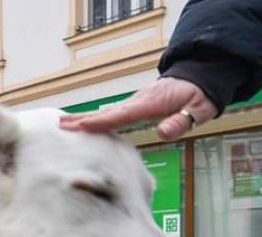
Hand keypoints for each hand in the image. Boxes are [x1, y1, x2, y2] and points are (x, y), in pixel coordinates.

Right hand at [59, 77, 218, 140]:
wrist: (201, 79)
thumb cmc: (199, 97)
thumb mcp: (197, 111)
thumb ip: (180, 122)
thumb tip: (162, 132)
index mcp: (149, 105)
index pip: (120, 116)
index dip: (100, 122)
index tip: (80, 127)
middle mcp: (138, 102)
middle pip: (106, 113)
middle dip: (83, 119)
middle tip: (60, 124)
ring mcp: (136, 103)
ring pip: (107, 113)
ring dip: (86, 118)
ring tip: (65, 123)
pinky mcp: (137, 105)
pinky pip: (113, 113)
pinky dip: (97, 118)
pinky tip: (88, 123)